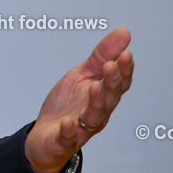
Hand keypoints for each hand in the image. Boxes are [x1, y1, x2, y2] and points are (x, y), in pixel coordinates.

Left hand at [24, 28, 133, 172]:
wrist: (46, 136)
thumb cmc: (68, 105)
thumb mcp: (82, 74)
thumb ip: (102, 56)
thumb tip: (124, 33)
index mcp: (103, 96)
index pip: (120, 84)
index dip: (124, 70)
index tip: (126, 54)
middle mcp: (98, 113)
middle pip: (110, 98)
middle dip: (112, 82)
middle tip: (111, 66)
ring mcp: (82, 128)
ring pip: (94, 116)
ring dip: (96, 102)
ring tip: (94, 87)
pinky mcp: (64, 140)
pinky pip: (69, 136)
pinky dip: (69, 130)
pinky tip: (68, 123)